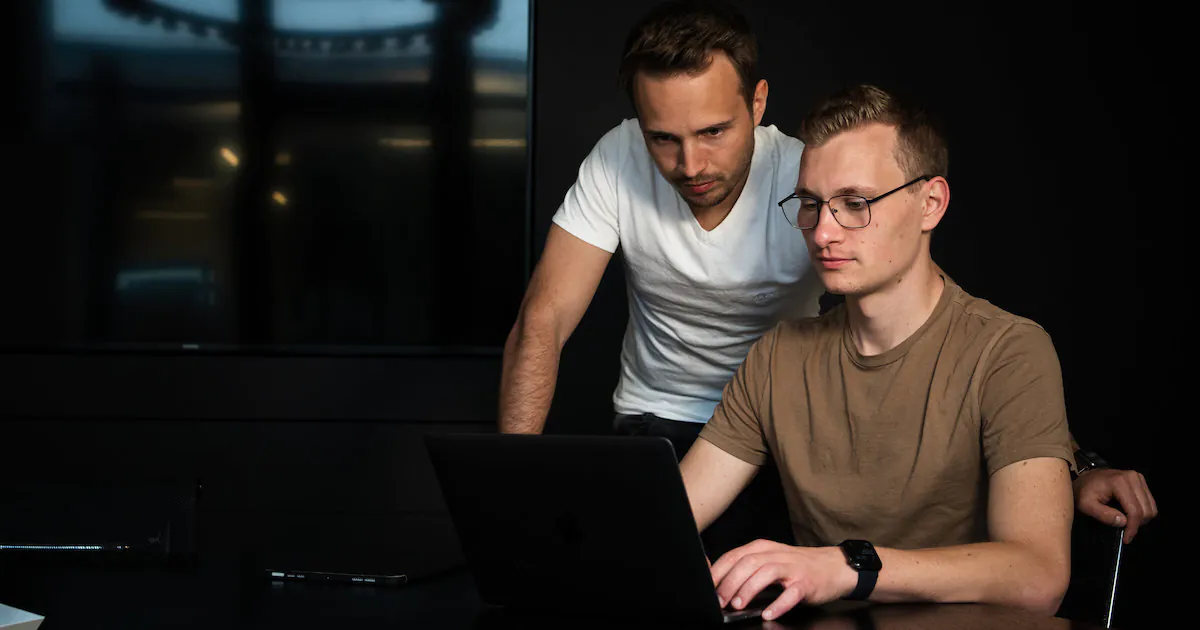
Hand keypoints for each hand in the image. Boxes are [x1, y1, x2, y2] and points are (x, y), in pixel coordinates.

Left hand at [710, 540, 855, 620]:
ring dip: (749, 589)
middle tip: (720, 601)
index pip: (734, 556)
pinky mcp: (806, 583)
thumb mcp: (770, 559)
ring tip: (738, 605)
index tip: (707, 588)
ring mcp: (792, 568)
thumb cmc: (797, 565)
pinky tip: (768, 613)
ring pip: (766, 573)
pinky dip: (778, 604)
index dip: (718, 572)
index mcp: (763, 548)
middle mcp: (776, 555)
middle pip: (747, 563)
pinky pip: (791, 593)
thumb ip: (748, 567)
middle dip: (729, 583)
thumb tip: (720, 585)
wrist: (834, 566)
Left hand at [1074, 468, 1157, 543]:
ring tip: (1127, 523)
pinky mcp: (1140, 481)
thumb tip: (1123, 522)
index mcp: (1119, 482)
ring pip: (1151, 507)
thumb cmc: (1083, 492)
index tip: (1126, 539)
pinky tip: (1130, 515)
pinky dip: (1143, 512)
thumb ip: (1103, 514)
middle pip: (1146, 510)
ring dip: (1141, 519)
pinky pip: (1150, 502)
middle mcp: (1133, 477)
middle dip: (1137, 524)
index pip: (1135, 511)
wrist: (1084, 478)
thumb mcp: (1085, 505)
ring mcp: (1138, 478)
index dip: (1132, 528)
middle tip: (1125, 531)